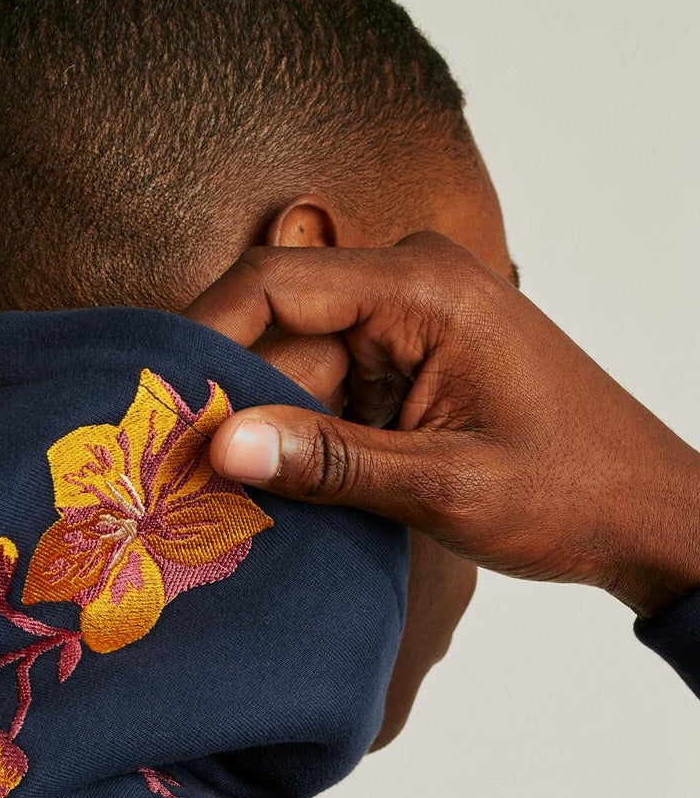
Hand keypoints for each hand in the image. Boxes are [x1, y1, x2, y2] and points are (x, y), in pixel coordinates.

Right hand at [189, 233, 699, 618]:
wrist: (647, 514)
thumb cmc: (573, 491)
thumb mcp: (445, 486)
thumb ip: (330, 463)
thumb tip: (220, 447)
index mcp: (424, 287)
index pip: (274, 283)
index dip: (199, 336)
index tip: (150, 401)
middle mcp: (410, 287)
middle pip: (274, 324)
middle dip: (226, 396)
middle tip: (173, 472)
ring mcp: (408, 325)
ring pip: (293, 363)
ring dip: (263, 426)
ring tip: (220, 495)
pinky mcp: (408, 364)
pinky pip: (327, 388)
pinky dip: (300, 436)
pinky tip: (276, 490)